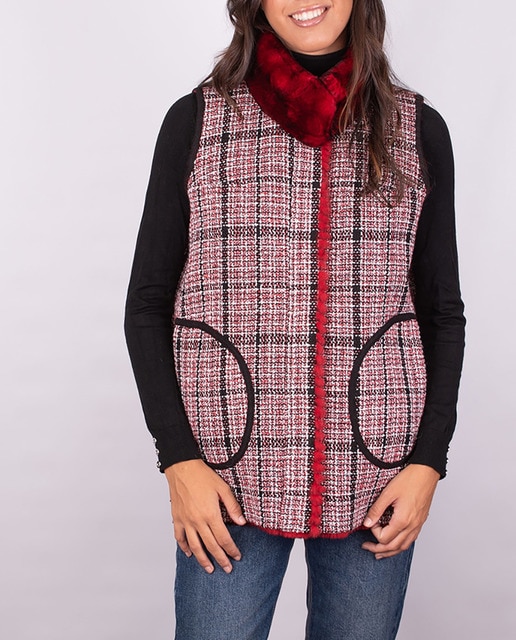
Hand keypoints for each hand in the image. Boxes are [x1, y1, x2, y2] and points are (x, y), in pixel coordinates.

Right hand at [164, 459, 245, 573]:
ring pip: (195, 547)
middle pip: (211, 546)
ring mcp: (186, 521)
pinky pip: (180, 538)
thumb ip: (233, 507)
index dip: (231, 549)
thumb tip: (242, 522)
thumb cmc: (203, 476)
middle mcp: (197, 521)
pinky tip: (190, 554)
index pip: (224, 538)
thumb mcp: (223, 488)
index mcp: (211, 514)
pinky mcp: (177, 519)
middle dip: (221, 559)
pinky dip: (184, 548)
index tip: (237, 556)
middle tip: (227, 569)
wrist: (182, 468)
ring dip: (203, 560)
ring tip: (210, 569)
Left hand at [361, 464, 439, 559]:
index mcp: (403, 520)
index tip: (370, 521)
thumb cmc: (410, 479)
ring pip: (403, 546)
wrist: (427, 472)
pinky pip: (410, 540)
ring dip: (390, 551)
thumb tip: (367, 523)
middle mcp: (412, 526)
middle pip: (393, 547)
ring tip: (379, 553)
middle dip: (378, 549)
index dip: (374, 531)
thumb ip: (376, 510)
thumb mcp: (388, 493)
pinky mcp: (421, 521)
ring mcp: (418, 525)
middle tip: (366, 547)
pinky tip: (395, 543)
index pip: (384, 538)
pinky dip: (400, 545)